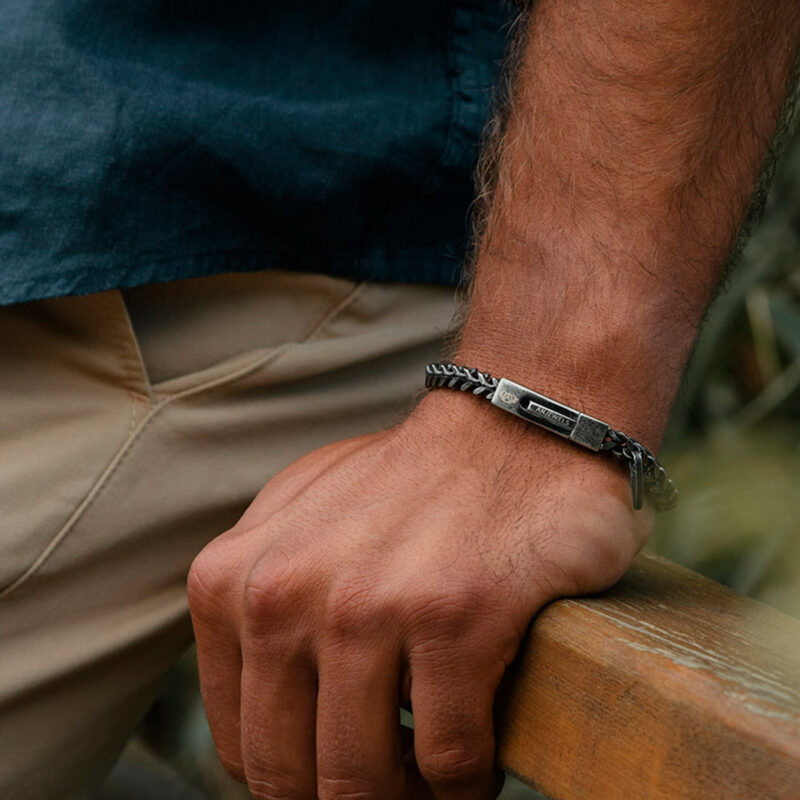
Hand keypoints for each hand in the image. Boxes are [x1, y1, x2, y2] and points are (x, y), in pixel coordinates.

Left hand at [187, 392, 651, 799]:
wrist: (510, 428)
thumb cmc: (412, 485)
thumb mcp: (297, 520)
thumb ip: (253, 597)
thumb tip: (252, 707)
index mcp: (232, 581)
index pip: (240, 741)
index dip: (294, 778)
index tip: (340, 771)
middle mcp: (284, 594)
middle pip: (291, 775)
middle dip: (346, 798)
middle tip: (391, 787)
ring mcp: (367, 606)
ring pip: (363, 781)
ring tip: (434, 779)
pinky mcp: (452, 619)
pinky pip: (448, 759)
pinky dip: (465, 782)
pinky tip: (479, 759)